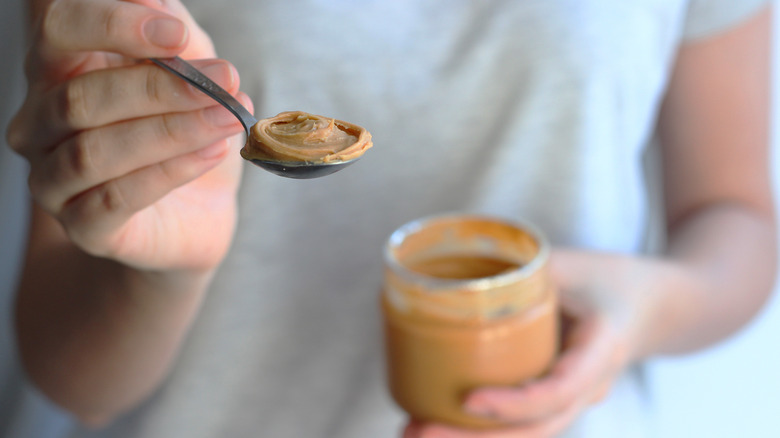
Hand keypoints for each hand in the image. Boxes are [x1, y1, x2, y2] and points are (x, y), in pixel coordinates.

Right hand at [7, 0, 250, 270]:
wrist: (199, 211)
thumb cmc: (185, 129)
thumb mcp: (188, 68)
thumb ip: (171, 31)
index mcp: (58, 71)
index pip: (57, 30)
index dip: (112, 24)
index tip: (175, 33)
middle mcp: (40, 123)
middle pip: (79, 95)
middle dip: (160, 86)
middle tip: (225, 81)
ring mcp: (54, 179)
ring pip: (95, 150)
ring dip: (171, 130)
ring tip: (228, 119)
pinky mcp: (83, 227)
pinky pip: (116, 198)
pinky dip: (171, 171)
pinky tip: (214, 153)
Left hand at [403, 249, 669, 437]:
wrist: (655, 309)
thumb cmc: (611, 280)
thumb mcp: (572, 264)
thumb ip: (522, 268)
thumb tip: (452, 274)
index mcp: (601, 351)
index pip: (560, 390)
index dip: (515, 402)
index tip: (469, 401)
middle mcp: (588, 388)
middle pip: (535, 431)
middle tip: (416, 431)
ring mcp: (573, 400)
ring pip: (525, 436)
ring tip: (410, 432)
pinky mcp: (554, 400)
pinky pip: (519, 424)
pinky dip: (479, 430)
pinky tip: (434, 423)